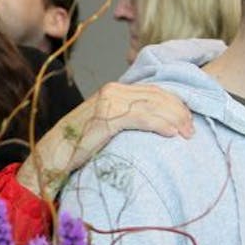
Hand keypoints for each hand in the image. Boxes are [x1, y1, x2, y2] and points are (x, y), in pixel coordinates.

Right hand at [17, 82, 193, 198]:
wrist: (53, 154)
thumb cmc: (79, 145)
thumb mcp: (106, 125)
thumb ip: (127, 118)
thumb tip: (154, 124)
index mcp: (114, 90)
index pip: (154, 91)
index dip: (175, 103)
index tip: (188, 119)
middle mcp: (112, 90)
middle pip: (157, 96)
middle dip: (179, 111)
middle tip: (192, 130)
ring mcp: (109, 102)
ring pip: (153, 105)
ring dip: (174, 119)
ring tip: (186, 133)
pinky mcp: (106, 117)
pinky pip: (141, 117)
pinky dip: (160, 124)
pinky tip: (171, 133)